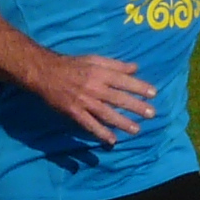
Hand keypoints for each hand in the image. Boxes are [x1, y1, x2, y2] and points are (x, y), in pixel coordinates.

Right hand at [32, 51, 156, 144]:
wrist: (45, 73)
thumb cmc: (72, 65)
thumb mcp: (93, 59)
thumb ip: (115, 64)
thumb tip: (135, 68)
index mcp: (99, 73)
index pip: (123, 80)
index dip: (139, 87)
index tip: (153, 94)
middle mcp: (94, 87)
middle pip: (118, 98)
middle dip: (136, 106)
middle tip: (151, 114)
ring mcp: (84, 101)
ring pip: (106, 113)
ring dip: (122, 122)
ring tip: (136, 129)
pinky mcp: (74, 112)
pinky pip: (89, 124)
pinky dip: (101, 133)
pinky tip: (112, 140)